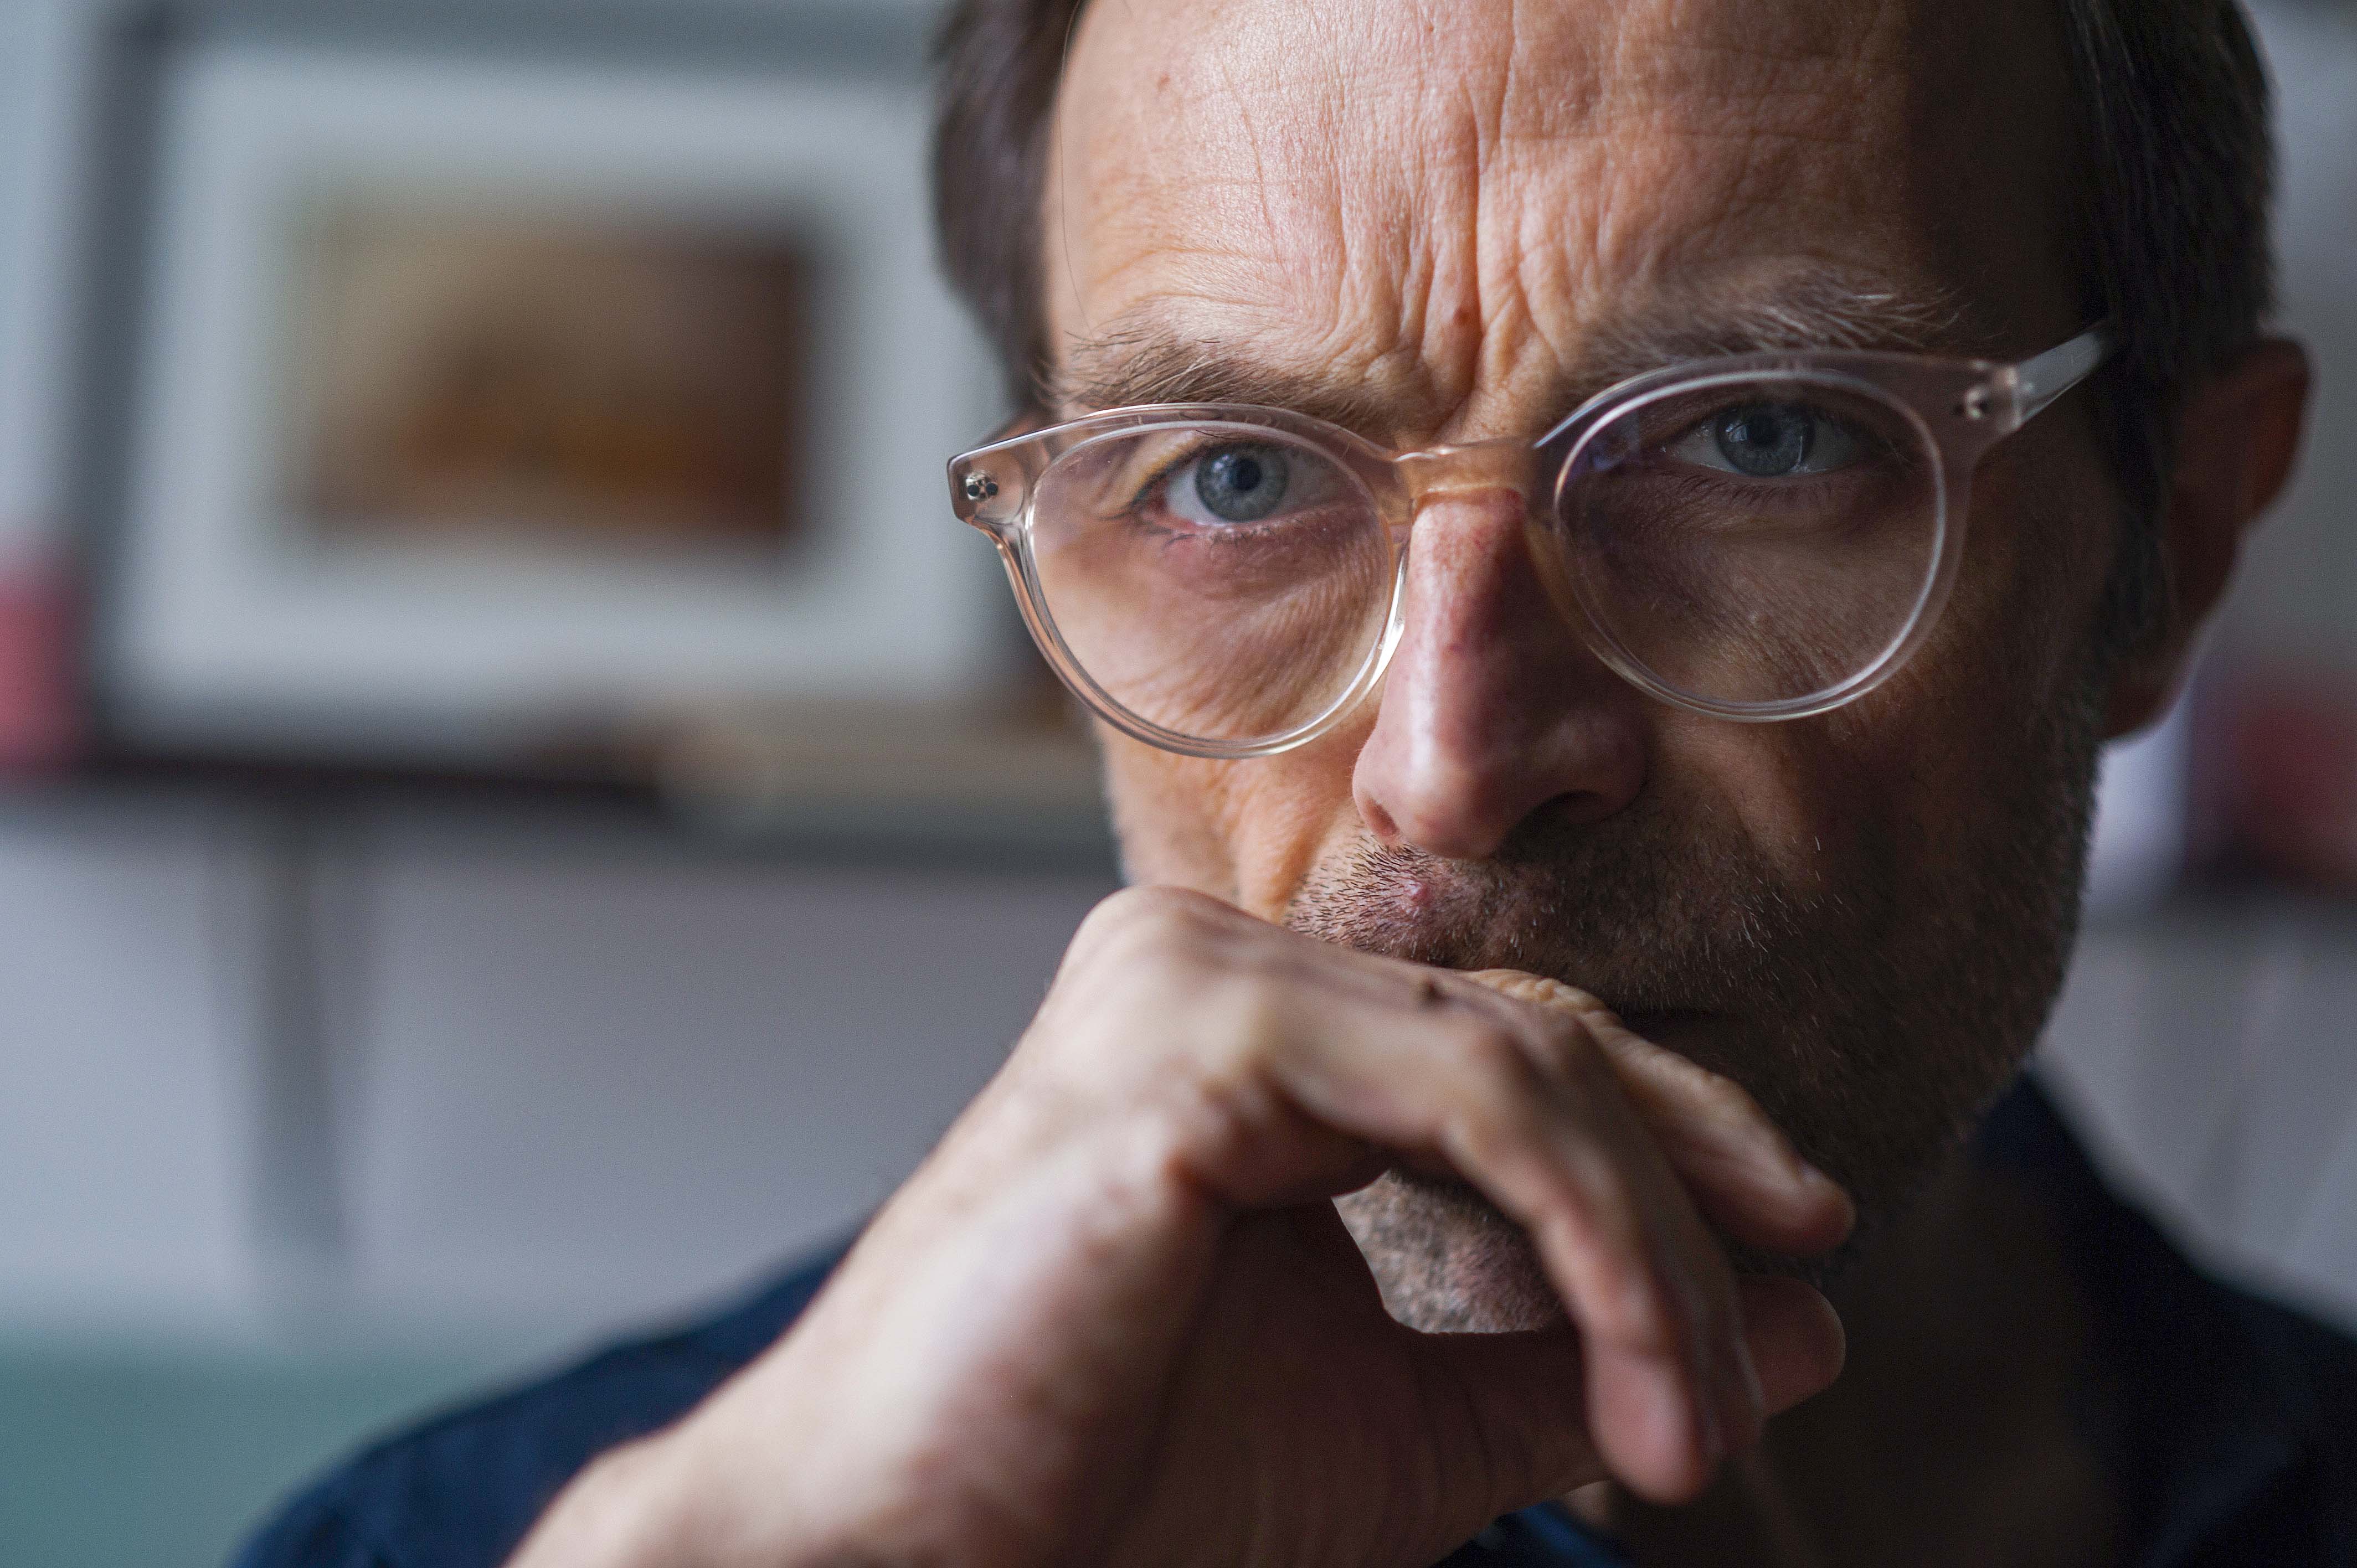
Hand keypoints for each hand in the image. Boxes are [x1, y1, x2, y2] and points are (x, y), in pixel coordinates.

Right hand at [513, 887, 1850, 1567]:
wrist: (901, 1561)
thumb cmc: (1107, 1498)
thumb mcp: (1397, 1425)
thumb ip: (1573, 1356)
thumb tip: (1808, 1328)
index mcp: (1242, 1029)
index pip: (1512, 1038)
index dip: (1675, 1144)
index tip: (1800, 1257)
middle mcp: (1211, 965)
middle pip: (1537, 1038)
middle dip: (1686, 1214)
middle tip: (1755, 1388)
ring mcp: (1190, 978)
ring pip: (1525, 1066)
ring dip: (1652, 1257)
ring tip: (1692, 1440)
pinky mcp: (1190, 1031)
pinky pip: (1472, 1095)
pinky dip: (1594, 1233)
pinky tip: (1634, 1381)